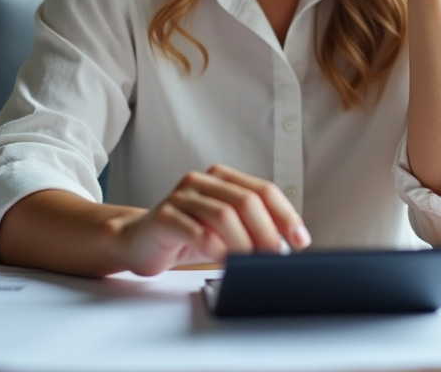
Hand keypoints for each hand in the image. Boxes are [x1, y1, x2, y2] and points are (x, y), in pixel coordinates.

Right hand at [113, 164, 310, 275]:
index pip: (263, 190)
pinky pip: (198, 232)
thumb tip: (288, 246)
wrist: (140, 242)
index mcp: (221, 178)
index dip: (286, 215)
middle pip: (246, 201)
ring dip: (244, 243)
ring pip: (224, 215)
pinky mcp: (164, 217)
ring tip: (252, 262)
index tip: (300, 240)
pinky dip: (217, 249)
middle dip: (268, 232)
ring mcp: (181, 197)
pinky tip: (224, 261)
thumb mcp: (225, 229)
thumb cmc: (187, 236)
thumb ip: (251, 228)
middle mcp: (202, 182)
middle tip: (276, 257)